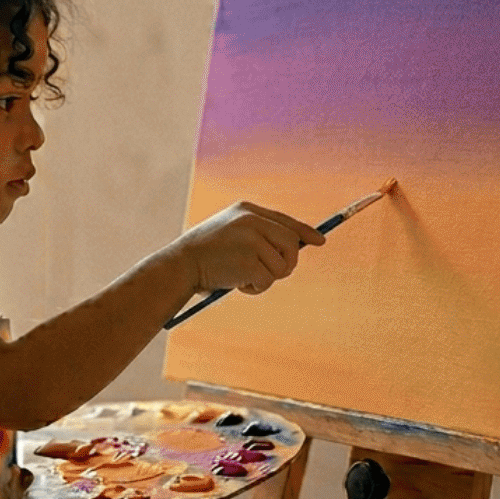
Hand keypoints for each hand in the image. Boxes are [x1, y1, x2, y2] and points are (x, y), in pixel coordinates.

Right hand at [169, 202, 324, 295]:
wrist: (180, 266)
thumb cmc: (204, 255)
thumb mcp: (230, 233)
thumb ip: (258, 234)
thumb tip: (292, 248)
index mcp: (247, 210)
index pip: (285, 220)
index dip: (304, 232)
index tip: (319, 241)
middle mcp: (252, 221)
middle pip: (291, 244)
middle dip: (286, 263)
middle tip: (271, 274)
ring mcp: (251, 240)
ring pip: (282, 266)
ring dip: (267, 279)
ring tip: (243, 278)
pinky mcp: (250, 261)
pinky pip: (269, 280)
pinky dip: (256, 288)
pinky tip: (237, 284)